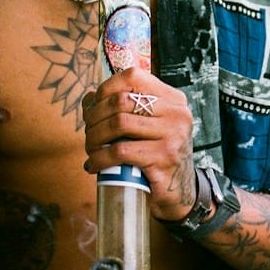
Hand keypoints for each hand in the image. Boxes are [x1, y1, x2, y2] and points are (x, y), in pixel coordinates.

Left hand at [80, 67, 195, 221]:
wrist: (181, 192)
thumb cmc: (158, 155)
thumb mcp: (148, 126)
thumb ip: (124, 109)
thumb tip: (89, 99)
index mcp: (172, 99)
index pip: (132, 76)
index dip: (104, 89)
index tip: (94, 108)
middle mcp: (176, 114)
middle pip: (120, 101)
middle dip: (94, 117)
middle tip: (89, 133)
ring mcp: (172, 136)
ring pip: (118, 124)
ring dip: (94, 138)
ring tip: (91, 149)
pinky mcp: (163, 159)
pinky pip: (120, 151)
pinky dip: (100, 158)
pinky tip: (94, 165)